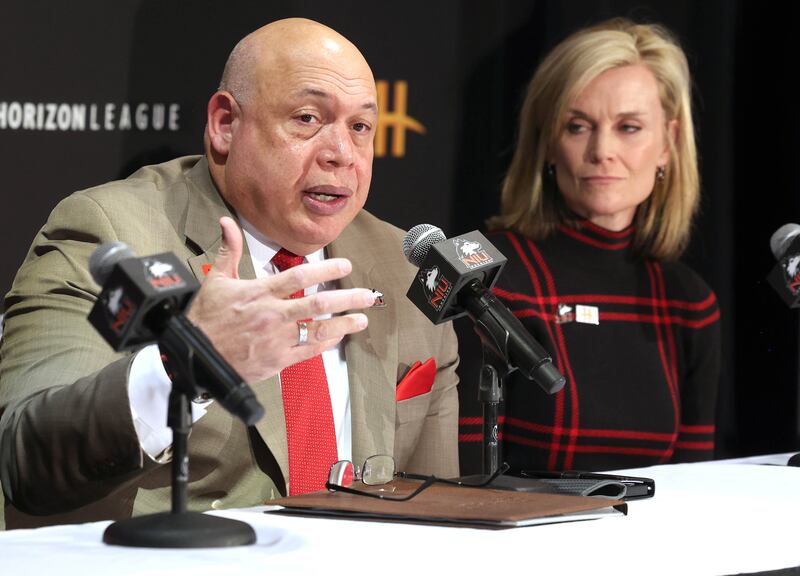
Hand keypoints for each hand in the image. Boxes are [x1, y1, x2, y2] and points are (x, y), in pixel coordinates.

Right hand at [186, 216, 373, 381]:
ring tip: (361, 319)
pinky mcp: (277, 360)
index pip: (299, 277)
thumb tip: (227, 222)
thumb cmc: (206, 318)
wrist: (195, 355)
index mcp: (260, 293)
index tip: (345, 266)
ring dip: (343, 323)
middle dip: (346, 298)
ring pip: (318, 329)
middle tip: (366, 295)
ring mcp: (276, 338)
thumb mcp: (216, 279)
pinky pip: (308, 351)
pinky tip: (339, 337)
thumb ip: (229, 249)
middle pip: (317, 303)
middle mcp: (272, 315)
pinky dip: (325, 343)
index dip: (325, 269)